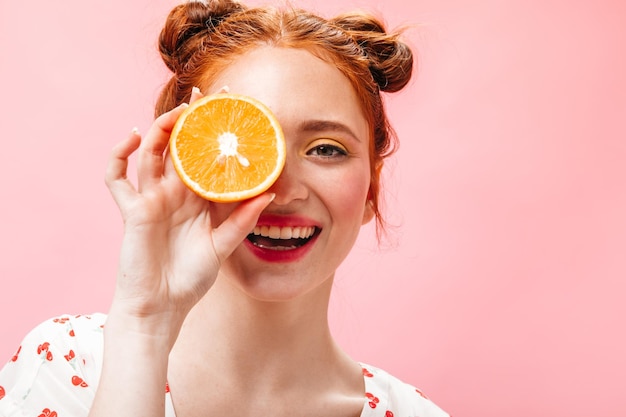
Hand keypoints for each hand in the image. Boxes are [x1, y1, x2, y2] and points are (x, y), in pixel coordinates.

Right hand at [104, 89, 272, 335]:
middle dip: (190, 119)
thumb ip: (241, 221)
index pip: (206, 157)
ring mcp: (151, 199)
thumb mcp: (222, 247)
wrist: (162, 307)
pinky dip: (118, 156)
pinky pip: (117, 178)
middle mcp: (174, 193)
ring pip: (152, 153)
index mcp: (196, 199)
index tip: (233, 110)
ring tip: (180, 111)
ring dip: (162, 129)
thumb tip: (268, 195)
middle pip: (180, 147)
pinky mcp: (132, 211)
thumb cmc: (189, 279)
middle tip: (206, 95)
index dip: (215, 135)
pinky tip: (131, 138)